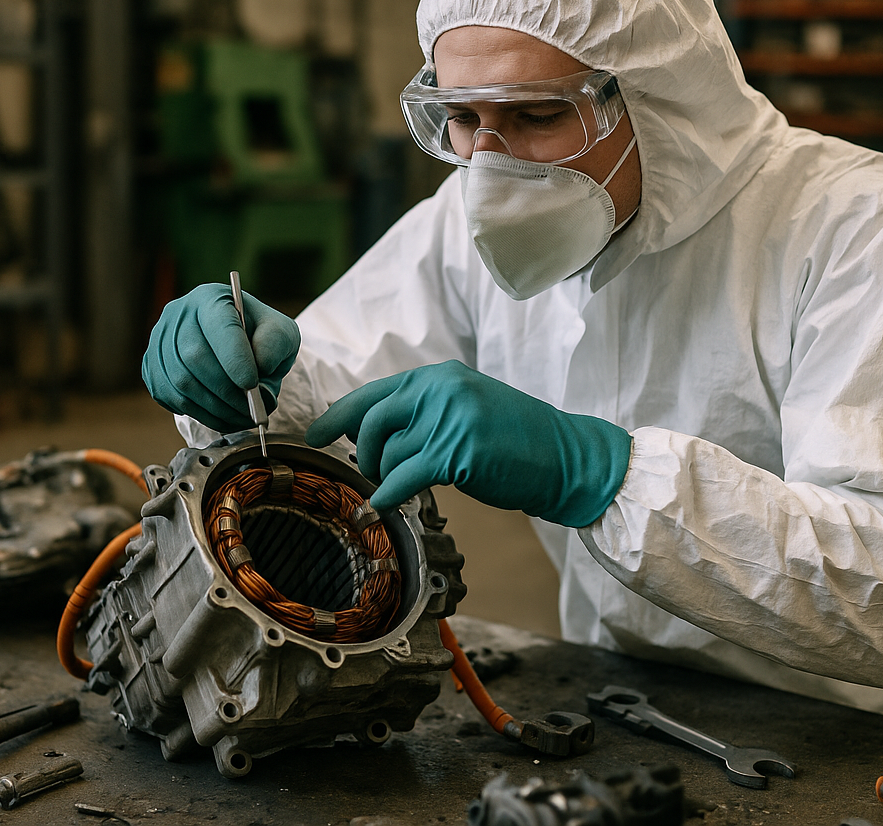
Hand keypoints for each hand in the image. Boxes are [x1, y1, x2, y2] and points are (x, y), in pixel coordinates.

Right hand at [142, 283, 300, 431]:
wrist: (239, 346)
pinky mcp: (152, 367)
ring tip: (243, 416)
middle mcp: (179, 314)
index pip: (219, 326)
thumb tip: (260, 366)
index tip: (252, 384)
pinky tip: (223, 416)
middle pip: (195, 356)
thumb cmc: (262, 337)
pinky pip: (171, 397)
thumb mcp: (281, 333)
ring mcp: (160, 340)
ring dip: (215, 406)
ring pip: (181, 381)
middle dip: (226, 389)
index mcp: (212, 298)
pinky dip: (200, 413)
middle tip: (251, 409)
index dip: (234, 357)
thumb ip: (274, 344)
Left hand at [304, 360, 631, 527]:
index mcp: (442, 375)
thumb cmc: (518, 440)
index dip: (341, 414)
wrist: (566, 456)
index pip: (377, 391)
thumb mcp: (469, 408)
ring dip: (383, 477)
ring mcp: (450, 418)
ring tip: (396, 488)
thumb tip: (373, 433)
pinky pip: (402, 477)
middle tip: (366, 471)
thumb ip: (425, 412)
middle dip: (361, 452)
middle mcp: (442, 389)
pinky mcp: (457, 452)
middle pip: (373, 419)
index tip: (316, 432)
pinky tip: (382, 507)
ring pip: (388, 452)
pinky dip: (386, 495)